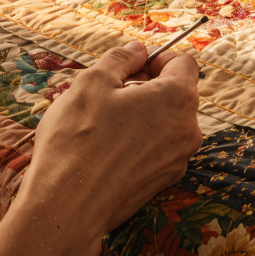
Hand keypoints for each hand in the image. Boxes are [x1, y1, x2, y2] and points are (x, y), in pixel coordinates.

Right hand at [19, 41, 203, 235]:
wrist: (67, 206)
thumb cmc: (78, 139)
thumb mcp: (92, 82)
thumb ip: (120, 58)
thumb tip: (138, 49)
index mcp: (178, 99)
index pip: (184, 63)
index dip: (157, 58)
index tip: (131, 66)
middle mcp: (188, 130)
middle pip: (176, 94)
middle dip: (146, 87)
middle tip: (108, 94)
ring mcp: (177, 160)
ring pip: (165, 123)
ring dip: (140, 115)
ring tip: (101, 123)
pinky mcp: (163, 182)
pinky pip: (156, 149)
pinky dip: (138, 142)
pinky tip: (105, 149)